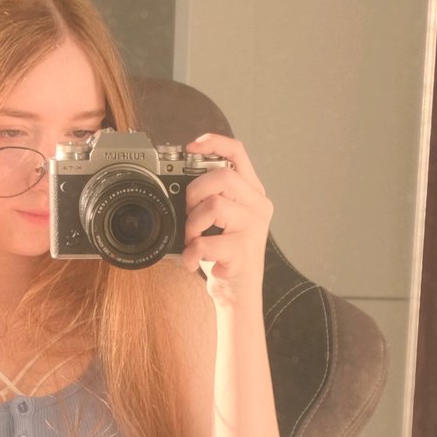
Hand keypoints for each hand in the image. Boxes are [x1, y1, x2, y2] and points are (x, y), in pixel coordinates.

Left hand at [179, 132, 273, 311]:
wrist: (238, 294)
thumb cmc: (225, 256)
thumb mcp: (219, 221)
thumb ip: (209, 198)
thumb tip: (177, 184)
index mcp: (252, 193)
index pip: (238, 153)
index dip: (215, 142)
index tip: (192, 145)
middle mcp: (258, 206)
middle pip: (223, 177)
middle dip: (195, 193)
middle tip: (190, 215)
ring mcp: (254, 228)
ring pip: (215, 205)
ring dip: (192, 225)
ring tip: (193, 240)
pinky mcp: (244, 251)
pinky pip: (207, 243)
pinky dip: (192, 254)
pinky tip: (193, 262)